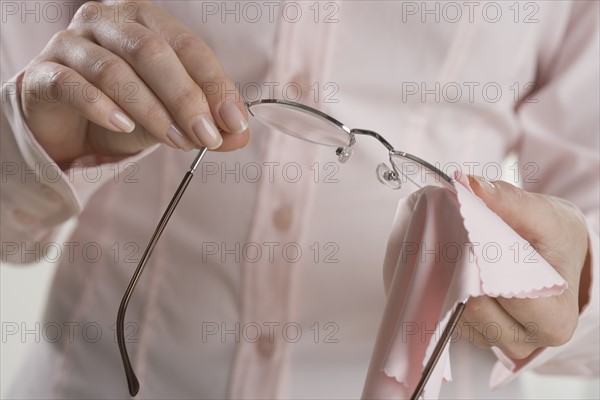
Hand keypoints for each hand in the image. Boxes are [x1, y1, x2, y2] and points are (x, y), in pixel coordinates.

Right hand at [20, 0, 249, 165]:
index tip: (235, 121)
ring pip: (114, 70)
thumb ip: (204, 123)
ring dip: (151, 110)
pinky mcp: (44, 72)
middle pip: (152, 52)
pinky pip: (72, 85)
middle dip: (186, 98)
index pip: (188, 46)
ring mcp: (71, 42)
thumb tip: (239, 137)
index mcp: (146, 21)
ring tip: (176, 141)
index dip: (214, 84)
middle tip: (206, 136)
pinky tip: (124, 127)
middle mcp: (107, 21)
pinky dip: (102, 108)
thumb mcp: (172, 118)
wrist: (69, 128)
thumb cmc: (125, 112)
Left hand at [460, 176, 590, 358]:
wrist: (557, 253)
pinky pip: (451, 318)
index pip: (506, 294)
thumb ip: (510, 201)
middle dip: (464, 270)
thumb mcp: (544, 215)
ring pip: (459, 316)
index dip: (486, 263)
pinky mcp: (479, 335)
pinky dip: (449, 291)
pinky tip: (456, 268)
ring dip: (452, 281)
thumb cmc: (556, 239)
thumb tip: (471, 186)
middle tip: (460, 238)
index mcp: (554, 319)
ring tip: (461, 252)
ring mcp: (500, 341)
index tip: (474, 234)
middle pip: (476, 308)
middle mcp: (527, 338)